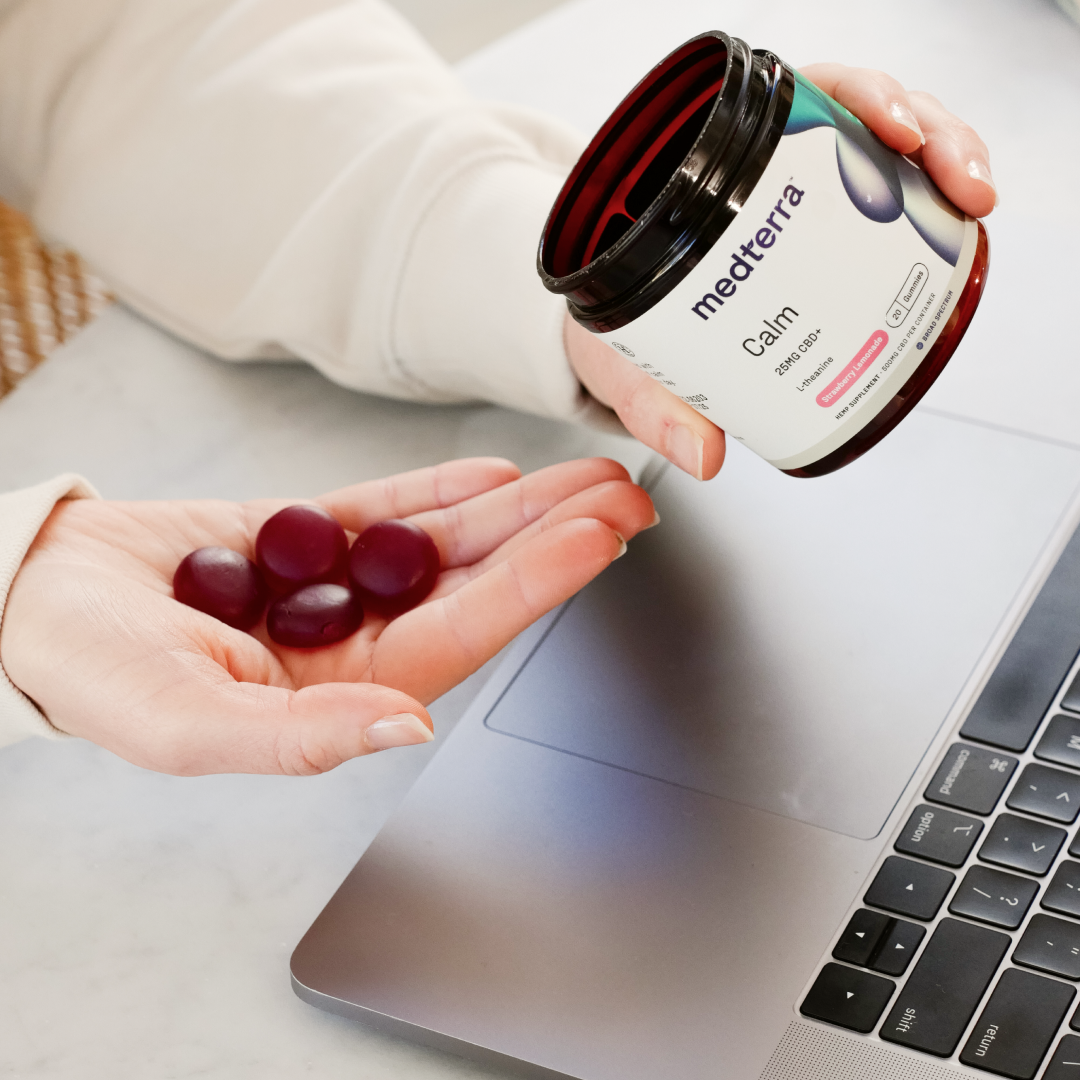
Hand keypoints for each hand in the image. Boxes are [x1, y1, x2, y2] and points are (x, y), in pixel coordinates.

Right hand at [0, 457, 654, 775]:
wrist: (36, 601)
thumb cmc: (96, 674)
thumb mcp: (189, 723)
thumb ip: (304, 737)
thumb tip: (408, 731)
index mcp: (342, 693)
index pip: (461, 634)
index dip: (535, 586)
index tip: (596, 540)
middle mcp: (354, 641)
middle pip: (474, 585)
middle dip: (551, 541)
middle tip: (623, 499)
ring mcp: (335, 586)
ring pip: (444, 543)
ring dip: (515, 510)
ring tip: (582, 476)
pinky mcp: (305, 536)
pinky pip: (387, 510)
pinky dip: (439, 491)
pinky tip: (493, 476)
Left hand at [566, 64, 995, 481]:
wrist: (608, 348)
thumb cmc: (612, 332)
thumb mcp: (625, 365)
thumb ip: (655, 406)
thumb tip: (704, 452)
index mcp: (708, 177)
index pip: (793, 104)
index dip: (856, 100)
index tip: (893, 131)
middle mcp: (761, 177)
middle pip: (858, 116)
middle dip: (927, 134)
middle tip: (956, 178)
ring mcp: (801, 202)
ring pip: (889, 152)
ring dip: (943, 165)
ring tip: (970, 200)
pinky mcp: (829, 238)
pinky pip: (891, 202)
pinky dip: (932, 207)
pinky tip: (957, 225)